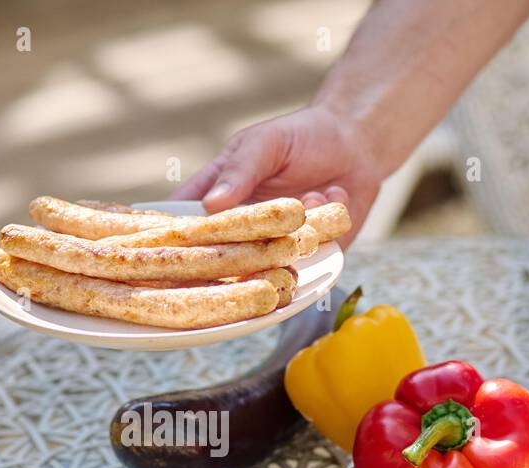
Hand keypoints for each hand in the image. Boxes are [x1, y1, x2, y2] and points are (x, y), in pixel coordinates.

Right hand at [172, 104, 383, 244]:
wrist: (355, 144)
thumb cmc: (301, 136)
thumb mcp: (265, 143)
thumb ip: (240, 170)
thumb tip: (211, 204)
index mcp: (217, 201)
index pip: (183, 227)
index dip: (172, 243)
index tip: (173, 252)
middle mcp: (241, 233)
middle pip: (220, 262)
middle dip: (239, 254)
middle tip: (264, 231)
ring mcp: (273, 250)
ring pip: (267, 269)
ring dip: (291, 235)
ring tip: (312, 194)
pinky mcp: (308, 259)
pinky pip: (308, 263)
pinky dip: (323, 227)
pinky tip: (332, 193)